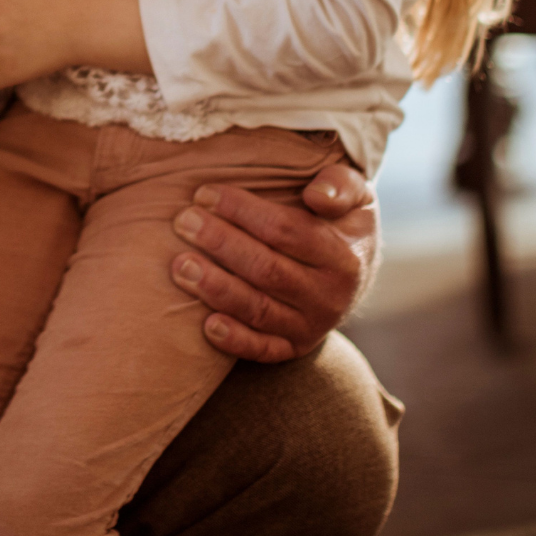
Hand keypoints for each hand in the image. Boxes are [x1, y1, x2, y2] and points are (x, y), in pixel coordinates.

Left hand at [169, 162, 376, 360]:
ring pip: (259, 310)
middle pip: (267, 270)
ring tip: (180, 266)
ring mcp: (312, 327)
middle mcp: (330, 297)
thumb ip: (340, 186)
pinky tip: (207, 325)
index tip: (204, 193)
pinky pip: (264, 349)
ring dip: (216, 289)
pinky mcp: (294, 347)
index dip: (241, 210)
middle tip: (183, 221)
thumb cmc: (338, 220)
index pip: (285, 231)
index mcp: (343, 257)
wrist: (354, 271)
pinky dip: (236, 341)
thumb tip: (316, 196)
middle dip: (220, 244)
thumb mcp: (355, 195)